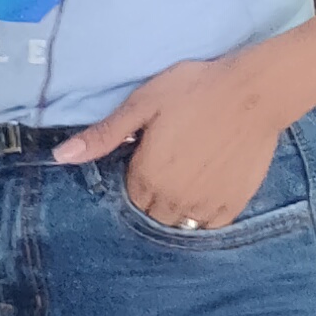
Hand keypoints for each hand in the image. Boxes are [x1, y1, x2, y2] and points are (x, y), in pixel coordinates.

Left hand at [52, 55, 285, 228]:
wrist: (254, 92)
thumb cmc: (195, 90)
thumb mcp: (142, 104)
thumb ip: (103, 135)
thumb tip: (60, 157)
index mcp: (146, 177)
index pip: (129, 196)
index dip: (137, 174)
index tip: (150, 154)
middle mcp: (173, 201)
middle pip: (152, 213)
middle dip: (155, 192)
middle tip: (173, 159)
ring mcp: (204, 207)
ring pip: (179, 222)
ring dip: (178, 205)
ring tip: (191, 170)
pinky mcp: (232, 206)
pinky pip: (208, 225)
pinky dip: (204, 211)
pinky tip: (209, 182)